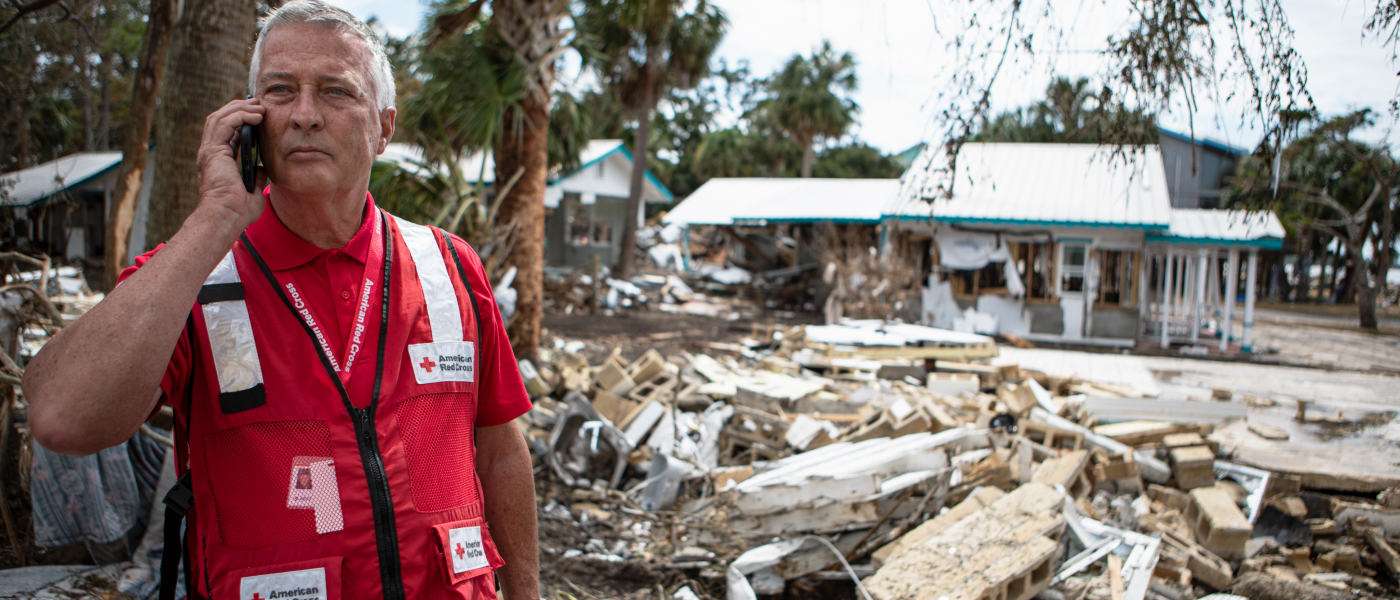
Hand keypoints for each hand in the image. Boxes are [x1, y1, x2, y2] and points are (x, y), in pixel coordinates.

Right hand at [196, 98, 266, 231]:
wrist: (226, 218)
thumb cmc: (237, 211)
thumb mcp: (253, 190)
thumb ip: (257, 177)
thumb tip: (264, 168)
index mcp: (217, 161)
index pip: (225, 131)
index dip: (241, 119)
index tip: (258, 114)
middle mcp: (209, 153)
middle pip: (219, 119)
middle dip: (239, 108)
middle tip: (258, 103)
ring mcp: (209, 151)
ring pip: (219, 117)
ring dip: (240, 109)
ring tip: (259, 106)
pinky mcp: (213, 151)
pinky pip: (224, 124)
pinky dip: (240, 116)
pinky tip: (255, 115)